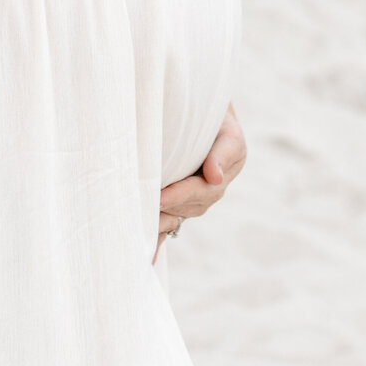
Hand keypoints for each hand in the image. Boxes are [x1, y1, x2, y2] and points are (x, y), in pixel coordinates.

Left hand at [154, 104, 246, 260]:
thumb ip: (222, 151)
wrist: (201, 106)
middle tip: (142, 209)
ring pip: (180, 213)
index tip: (161, 197)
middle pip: (192, 205)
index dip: (182, 195)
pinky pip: (171, 221)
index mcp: (228, 166)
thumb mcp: (225, 126)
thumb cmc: (211, 112)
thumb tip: (215, 177)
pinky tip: (147, 258)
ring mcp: (198, 194)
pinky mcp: (180, 199)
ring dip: (161, 220)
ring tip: (138, 224)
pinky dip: (159, 238)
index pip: (205, 188)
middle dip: (167, 208)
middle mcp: (214, 185)